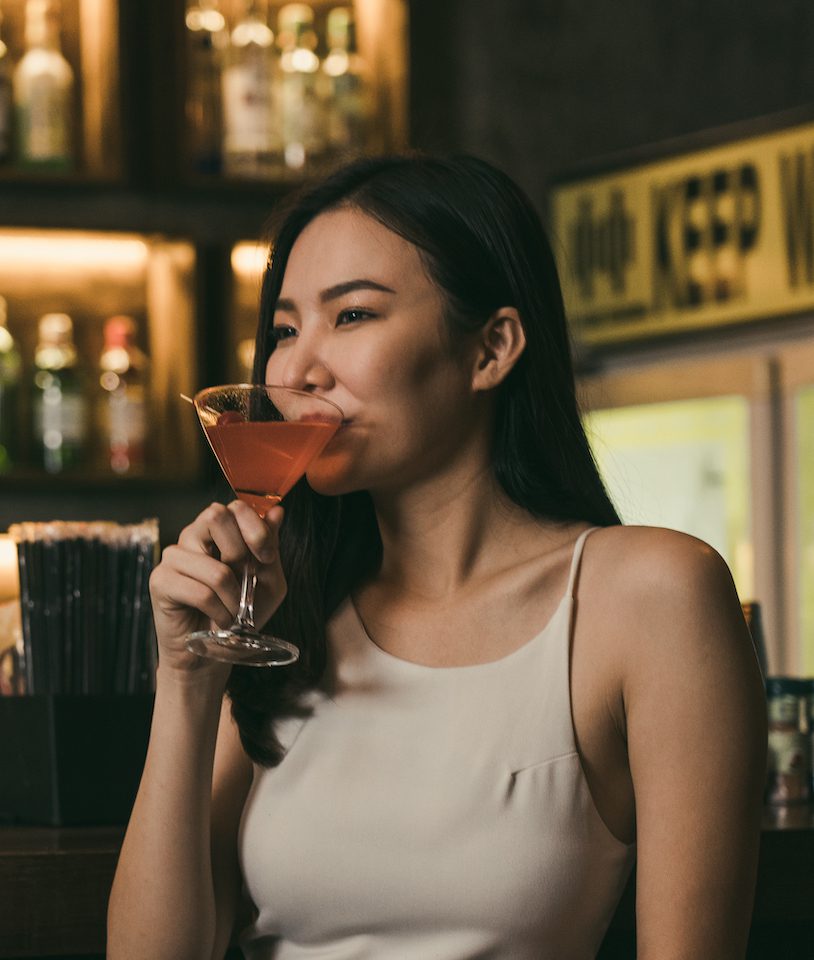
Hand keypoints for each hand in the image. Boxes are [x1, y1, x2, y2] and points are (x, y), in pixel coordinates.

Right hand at [149, 501, 286, 677]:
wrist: (214, 652)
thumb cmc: (240, 615)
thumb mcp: (267, 581)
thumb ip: (270, 547)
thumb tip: (278, 512)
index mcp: (218, 531)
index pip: (235, 507)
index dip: (256, 530)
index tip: (267, 559)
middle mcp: (192, 537)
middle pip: (215, 516)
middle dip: (241, 554)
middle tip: (245, 581)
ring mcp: (173, 557)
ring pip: (215, 568)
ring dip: (234, 597)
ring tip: (233, 612)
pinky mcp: (160, 581)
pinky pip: (201, 592)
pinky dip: (220, 612)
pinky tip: (220, 621)